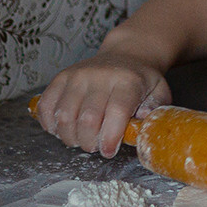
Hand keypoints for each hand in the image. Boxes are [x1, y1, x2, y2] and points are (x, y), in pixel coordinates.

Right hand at [34, 51, 170, 156]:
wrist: (126, 54)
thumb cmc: (141, 80)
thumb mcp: (159, 91)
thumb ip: (154, 110)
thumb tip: (141, 125)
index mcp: (127, 81)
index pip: (116, 111)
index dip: (109, 137)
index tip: (109, 151)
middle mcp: (100, 76)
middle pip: (87, 119)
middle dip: (89, 143)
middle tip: (96, 146)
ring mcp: (78, 75)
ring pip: (64, 116)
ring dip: (70, 137)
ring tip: (81, 138)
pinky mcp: (61, 77)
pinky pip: (46, 106)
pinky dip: (50, 124)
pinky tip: (62, 129)